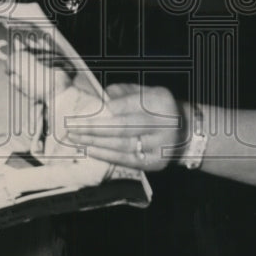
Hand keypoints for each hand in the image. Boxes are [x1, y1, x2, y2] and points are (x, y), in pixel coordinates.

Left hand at [66, 82, 182, 171]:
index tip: (85, 110)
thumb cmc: (154, 108)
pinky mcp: (155, 163)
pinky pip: (126, 159)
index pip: (130, 104)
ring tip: (74, 138)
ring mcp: (161, 146)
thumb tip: (96, 100)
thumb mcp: (143, 92)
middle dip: (94, 127)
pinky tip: (88, 150)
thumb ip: (121, 92)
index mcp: (160, 100)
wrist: (183, 132)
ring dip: (94, 142)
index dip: (107, 108)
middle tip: (72, 126)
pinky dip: (105, 155)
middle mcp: (164, 124)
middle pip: (124, 126)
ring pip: (122, 145)